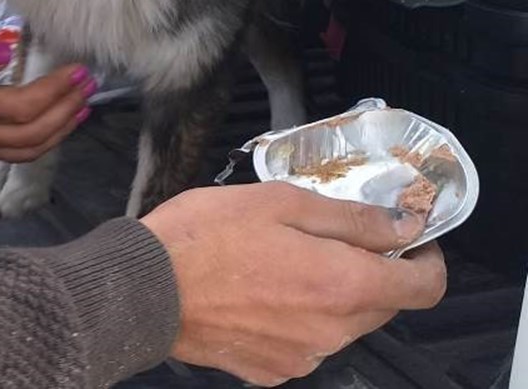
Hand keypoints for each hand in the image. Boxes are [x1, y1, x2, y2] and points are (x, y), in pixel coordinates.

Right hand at [0, 40, 94, 162]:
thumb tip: (5, 50)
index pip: (23, 107)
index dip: (55, 91)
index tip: (76, 71)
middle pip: (35, 133)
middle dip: (68, 109)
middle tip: (89, 84)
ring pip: (30, 149)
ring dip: (62, 128)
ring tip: (82, 105)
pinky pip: (19, 154)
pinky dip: (46, 140)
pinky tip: (57, 124)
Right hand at [142, 183, 446, 386]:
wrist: (145, 289)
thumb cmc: (206, 235)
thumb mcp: (280, 201)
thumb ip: (350, 217)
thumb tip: (402, 225)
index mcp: (343, 284)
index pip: (423, 287)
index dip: (425, 258)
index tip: (407, 237)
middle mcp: (332, 331)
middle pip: (382, 303)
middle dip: (370, 268)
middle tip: (326, 234)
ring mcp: (301, 356)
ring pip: (341, 322)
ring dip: (329, 291)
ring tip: (279, 257)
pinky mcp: (271, 370)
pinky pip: (305, 341)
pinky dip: (296, 316)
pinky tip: (258, 289)